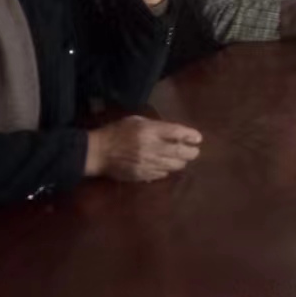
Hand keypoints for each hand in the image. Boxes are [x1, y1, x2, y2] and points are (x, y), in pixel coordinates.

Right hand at [85, 117, 201, 181]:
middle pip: (180, 152)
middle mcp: (151, 148)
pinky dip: (167, 170)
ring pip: (173, 166)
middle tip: (195, 151)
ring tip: (183, 159)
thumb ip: (156, 126)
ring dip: (181, 162)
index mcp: (149, 131)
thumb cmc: (117, 132)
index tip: (198, 138)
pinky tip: (166, 166)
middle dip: (191, 152)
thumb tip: (175, 134)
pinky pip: (161, 174)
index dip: (191, 136)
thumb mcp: (136, 121)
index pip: (177, 133)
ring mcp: (147, 164)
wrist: (97, 152)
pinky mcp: (142, 175)